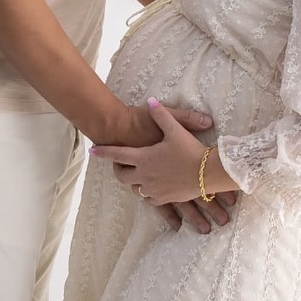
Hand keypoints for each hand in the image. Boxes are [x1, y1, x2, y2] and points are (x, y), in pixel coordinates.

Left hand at [91, 99, 230, 210]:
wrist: (207, 173)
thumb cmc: (191, 151)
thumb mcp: (175, 129)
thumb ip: (161, 115)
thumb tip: (151, 100)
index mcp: (143, 158)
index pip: (117, 155)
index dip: (103, 152)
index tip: (93, 151)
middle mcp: (144, 176)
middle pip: (122, 176)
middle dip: (119, 170)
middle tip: (121, 165)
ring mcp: (153, 190)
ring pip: (135, 188)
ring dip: (133, 181)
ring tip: (138, 174)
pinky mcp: (164, 199)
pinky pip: (148, 198)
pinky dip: (147, 192)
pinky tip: (152, 187)